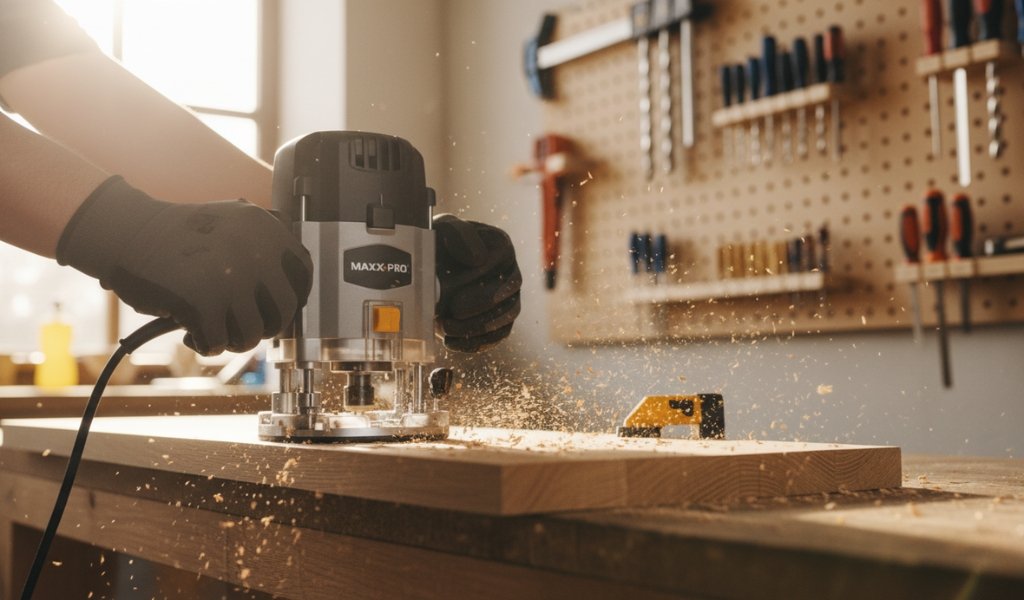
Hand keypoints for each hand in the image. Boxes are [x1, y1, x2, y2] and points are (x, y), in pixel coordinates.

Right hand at [58, 176, 312, 354]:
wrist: (128, 233)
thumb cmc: (178, 235)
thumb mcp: (233, 222)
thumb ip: (265, 247)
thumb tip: (296, 289)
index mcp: (266, 229)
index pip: (304, 273)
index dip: (294, 297)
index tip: (279, 309)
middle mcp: (256, 252)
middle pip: (284, 311)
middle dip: (264, 326)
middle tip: (241, 325)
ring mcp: (230, 278)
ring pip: (253, 334)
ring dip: (232, 340)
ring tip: (212, 329)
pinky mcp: (203, 302)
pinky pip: (219, 343)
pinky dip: (205, 344)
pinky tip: (190, 333)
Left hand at [434, 214, 521, 351]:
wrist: (429, 269)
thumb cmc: (437, 245)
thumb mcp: (442, 229)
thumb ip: (458, 234)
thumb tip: (478, 258)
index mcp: (500, 246)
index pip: (504, 259)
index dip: (483, 272)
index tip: (457, 284)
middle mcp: (509, 273)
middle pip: (508, 293)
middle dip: (480, 305)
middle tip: (453, 309)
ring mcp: (507, 300)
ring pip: (505, 318)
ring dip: (476, 327)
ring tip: (446, 327)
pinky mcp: (498, 322)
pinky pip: (496, 337)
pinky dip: (474, 343)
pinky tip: (451, 341)